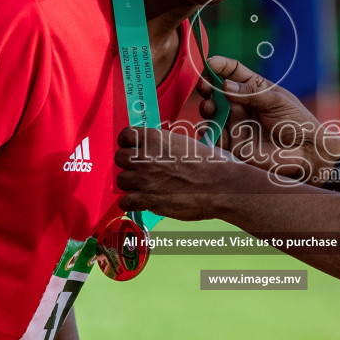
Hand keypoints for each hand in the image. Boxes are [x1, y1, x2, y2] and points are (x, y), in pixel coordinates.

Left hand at [115, 124, 242, 219]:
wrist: (220, 186)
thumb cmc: (209, 164)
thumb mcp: (184, 143)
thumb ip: (164, 145)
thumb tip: (154, 149)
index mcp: (156, 138)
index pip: (125, 135)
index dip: (127, 143)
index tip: (131, 148)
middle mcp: (146, 157)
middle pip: (119, 158)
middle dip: (127, 164)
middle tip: (138, 170)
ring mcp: (145, 179)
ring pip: (121, 180)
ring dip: (130, 184)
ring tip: (142, 187)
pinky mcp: (148, 200)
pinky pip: (125, 202)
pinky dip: (131, 203)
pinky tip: (140, 202)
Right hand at [198, 56, 339, 182]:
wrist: (306, 153)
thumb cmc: (297, 122)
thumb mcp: (277, 101)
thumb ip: (250, 93)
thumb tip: (225, 85)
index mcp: (255, 88)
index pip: (233, 71)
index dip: (220, 65)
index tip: (208, 63)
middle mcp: (242, 104)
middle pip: (217, 90)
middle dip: (207, 86)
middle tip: (205, 87)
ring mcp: (236, 123)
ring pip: (212, 112)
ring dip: (206, 107)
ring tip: (210, 107)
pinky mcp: (234, 143)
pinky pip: (214, 135)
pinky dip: (206, 130)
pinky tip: (207, 127)